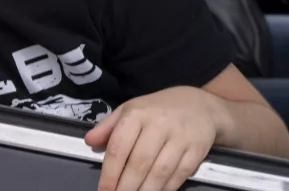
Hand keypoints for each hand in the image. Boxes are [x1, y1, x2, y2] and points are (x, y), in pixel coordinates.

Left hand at [85, 87, 219, 190]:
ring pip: (160, 171)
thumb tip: (89, 142)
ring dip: (145, 190)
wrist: (200, 106)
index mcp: (137, 113)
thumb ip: (108, 127)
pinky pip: (180, 174)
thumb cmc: (158, 109)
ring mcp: (180, 138)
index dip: (110, 172)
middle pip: (139, 162)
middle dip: (126, 186)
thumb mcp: (130, 109)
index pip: (119, 146)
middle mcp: (159, 124)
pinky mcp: (197, 150)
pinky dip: (167, 188)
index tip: (104, 189)